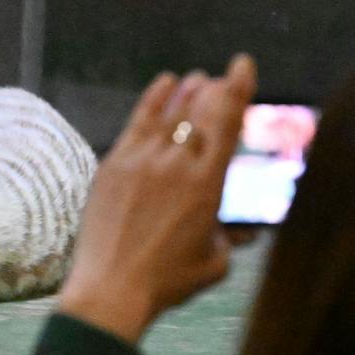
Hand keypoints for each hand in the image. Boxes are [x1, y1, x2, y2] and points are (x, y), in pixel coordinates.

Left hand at [58, 56, 258, 344]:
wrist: (112, 289)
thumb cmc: (167, 282)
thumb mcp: (214, 262)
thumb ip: (230, 238)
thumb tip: (243, 232)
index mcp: (208, 184)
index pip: (228, 123)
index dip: (238, 88)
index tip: (243, 65)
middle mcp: (177, 164)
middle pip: (200, 110)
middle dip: (213, 89)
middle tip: (220, 80)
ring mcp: (142, 161)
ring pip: (170, 112)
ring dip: (187, 91)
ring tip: (197, 78)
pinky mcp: (114, 165)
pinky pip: (137, 121)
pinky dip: (154, 99)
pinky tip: (165, 84)